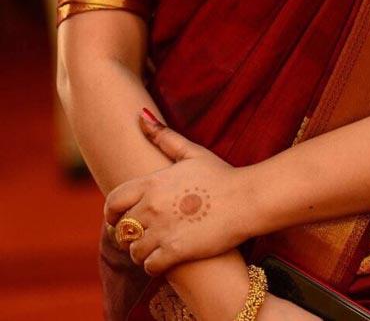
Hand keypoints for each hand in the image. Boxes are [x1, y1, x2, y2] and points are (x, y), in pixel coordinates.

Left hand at [104, 112, 253, 274]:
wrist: (246, 200)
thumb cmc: (220, 175)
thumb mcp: (192, 152)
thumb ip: (163, 136)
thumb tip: (140, 115)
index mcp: (152, 183)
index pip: (113, 202)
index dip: (112, 213)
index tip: (118, 218)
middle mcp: (152, 206)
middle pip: (122, 230)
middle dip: (129, 235)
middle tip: (140, 236)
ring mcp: (162, 230)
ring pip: (134, 251)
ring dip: (141, 252)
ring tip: (153, 248)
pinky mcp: (175, 251)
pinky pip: (150, 265)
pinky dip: (154, 264)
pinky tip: (165, 258)